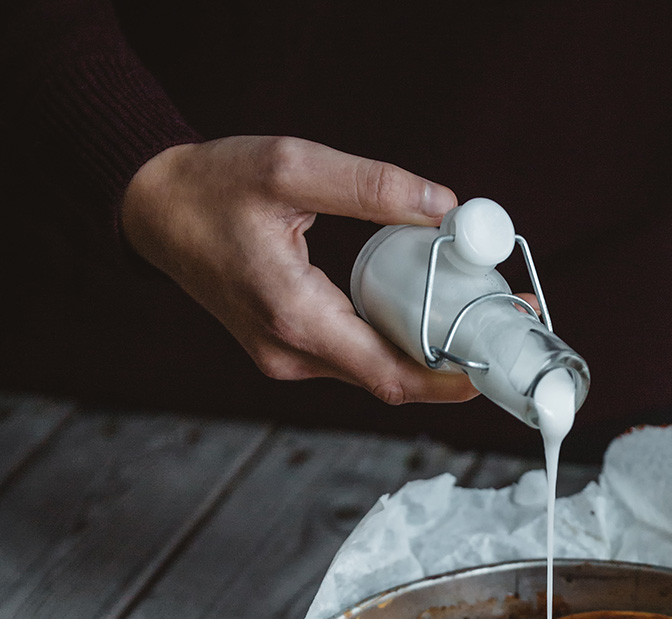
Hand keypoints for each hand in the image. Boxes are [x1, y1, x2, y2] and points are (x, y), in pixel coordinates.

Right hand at [121, 136, 478, 404]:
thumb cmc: (214, 186)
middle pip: (390, 381)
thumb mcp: (293, 167)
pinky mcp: (286, 351)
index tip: (492, 364)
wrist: (156, 210)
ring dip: (423, 353)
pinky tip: (420, 312)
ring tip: (469, 312)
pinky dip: (391, 343)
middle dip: (451, 362)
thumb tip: (446, 208)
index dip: (449, 379)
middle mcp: (290, 353)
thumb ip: (372, 187)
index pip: (389, 374)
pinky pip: (352, 359)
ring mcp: (286, 359)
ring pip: (372, 373)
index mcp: (293, 316)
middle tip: (499, 325)